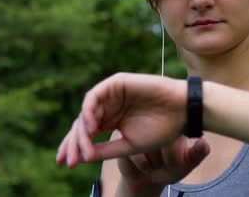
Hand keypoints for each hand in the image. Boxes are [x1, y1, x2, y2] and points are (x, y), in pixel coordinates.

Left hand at [56, 73, 188, 167]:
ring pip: (85, 111)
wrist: (182, 112)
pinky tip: (90, 127)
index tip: (66, 164)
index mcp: (112, 120)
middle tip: (69, 160)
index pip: (86, 134)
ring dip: (80, 130)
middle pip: (82, 123)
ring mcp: (111, 94)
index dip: (74, 148)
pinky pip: (95, 96)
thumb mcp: (130, 145)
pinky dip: (89, 111)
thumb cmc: (161, 129)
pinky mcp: (116, 82)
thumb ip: (106, 150)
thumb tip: (82, 158)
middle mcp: (109, 107)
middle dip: (73, 142)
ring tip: (82, 146)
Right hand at [115, 131, 209, 191]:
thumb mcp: (186, 164)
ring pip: (146, 148)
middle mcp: (155, 120)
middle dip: (163, 161)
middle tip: (165, 167)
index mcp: (173, 122)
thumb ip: (197, 155)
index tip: (178, 162)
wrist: (147, 178)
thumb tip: (203, 143)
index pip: (176, 135)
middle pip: (160, 140)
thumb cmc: (169, 167)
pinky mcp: (121, 137)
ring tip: (154, 166)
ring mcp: (137, 127)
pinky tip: (142, 166)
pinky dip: (140, 165)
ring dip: (151, 165)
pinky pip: (132, 153)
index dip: (175, 155)